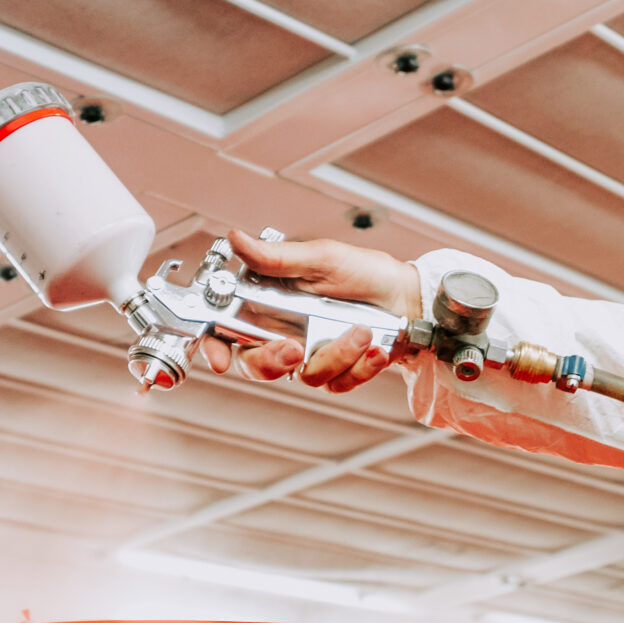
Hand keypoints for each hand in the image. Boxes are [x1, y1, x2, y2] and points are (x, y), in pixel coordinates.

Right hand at [197, 229, 421, 393]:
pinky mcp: (337, 372)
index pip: (227, 328)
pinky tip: (376, 346)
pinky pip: (338, 383)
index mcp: (270, 302)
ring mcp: (310, 354)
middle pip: (255, 364)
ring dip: (337, 354)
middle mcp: (284, 332)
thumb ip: (275, 258)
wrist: (409, 298)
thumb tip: (235, 239)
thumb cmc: (366, 272)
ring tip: (363, 329)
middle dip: (272, 361)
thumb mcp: (321, 258)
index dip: (215, 345)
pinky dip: (361, 366)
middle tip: (296, 348)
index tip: (219, 357)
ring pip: (304, 375)